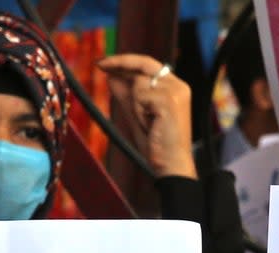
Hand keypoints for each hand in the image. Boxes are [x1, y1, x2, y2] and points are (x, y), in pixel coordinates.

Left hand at [98, 54, 195, 178]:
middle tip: (100, 64)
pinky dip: (139, 111)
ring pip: (139, 82)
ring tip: (147, 123)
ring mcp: (175, 91)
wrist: (170, 165)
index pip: (148, 64)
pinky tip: (150, 125)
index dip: (125, 61)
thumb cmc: (157, 144)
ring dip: (134, 104)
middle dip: (119, 63)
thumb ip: (126, 96)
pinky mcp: (169, 100)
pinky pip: (140, 95)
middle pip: (143, 64)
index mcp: (175, 87)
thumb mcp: (137, 115)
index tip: (104, 63)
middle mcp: (178, 85)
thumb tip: (111, 76)